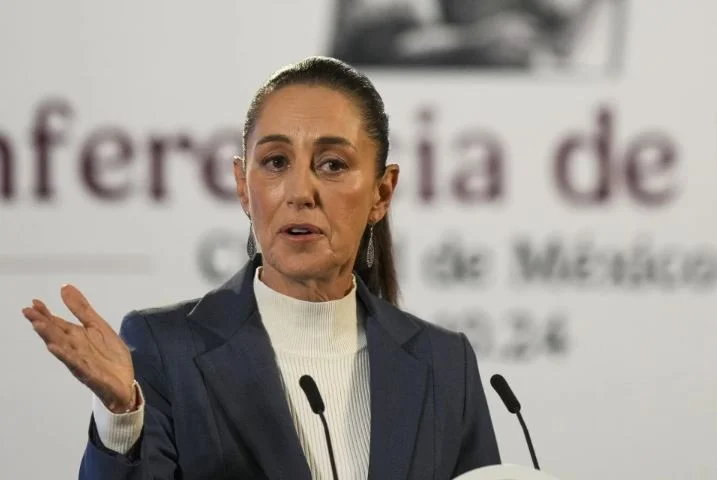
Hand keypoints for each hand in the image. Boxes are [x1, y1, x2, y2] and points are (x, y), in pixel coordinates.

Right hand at [22, 285, 135, 412]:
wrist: (125, 381)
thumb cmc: (109, 355)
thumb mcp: (98, 326)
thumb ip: (81, 309)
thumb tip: (64, 287)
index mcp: (76, 337)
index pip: (58, 323)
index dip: (46, 313)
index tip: (34, 302)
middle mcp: (74, 348)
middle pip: (56, 334)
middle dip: (43, 323)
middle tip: (28, 312)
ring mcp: (80, 361)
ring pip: (63, 348)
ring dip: (51, 337)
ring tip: (39, 326)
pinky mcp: (90, 374)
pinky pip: (77, 364)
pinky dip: (67, 356)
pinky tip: (57, 348)